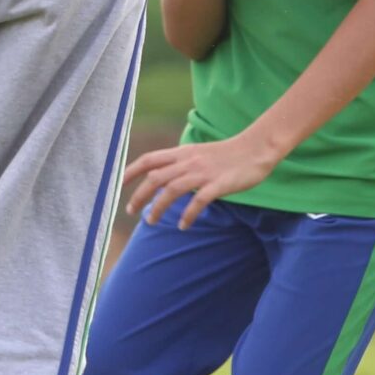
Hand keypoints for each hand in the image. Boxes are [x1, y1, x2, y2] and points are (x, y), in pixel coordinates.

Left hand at [123, 131, 285, 229]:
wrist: (256, 148)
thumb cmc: (228, 154)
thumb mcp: (199, 153)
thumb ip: (181, 162)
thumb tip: (163, 176)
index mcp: (183, 152)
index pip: (149, 159)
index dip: (131, 170)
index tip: (118, 184)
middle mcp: (189, 161)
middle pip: (155, 178)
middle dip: (139, 195)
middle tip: (130, 211)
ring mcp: (203, 173)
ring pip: (171, 190)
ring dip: (157, 208)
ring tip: (150, 222)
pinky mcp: (218, 184)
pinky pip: (198, 201)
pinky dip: (187, 214)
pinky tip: (182, 226)